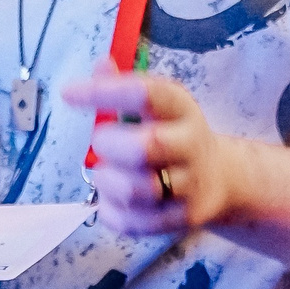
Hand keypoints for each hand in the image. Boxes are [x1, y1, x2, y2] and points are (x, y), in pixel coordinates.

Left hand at [62, 62, 289, 259]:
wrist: (220, 179)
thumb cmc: (174, 136)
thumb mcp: (158, 106)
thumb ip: (125, 87)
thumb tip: (100, 65)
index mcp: (182, 109)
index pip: (145, 94)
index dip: (104, 93)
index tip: (69, 93)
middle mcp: (191, 146)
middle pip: (146, 148)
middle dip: (109, 145)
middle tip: (101, 143)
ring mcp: (189, 186)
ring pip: (138, 191)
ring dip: (107, 182)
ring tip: (103, 174)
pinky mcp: (181, 219)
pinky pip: (136, 223)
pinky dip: (111, 212)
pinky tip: (108, 199)